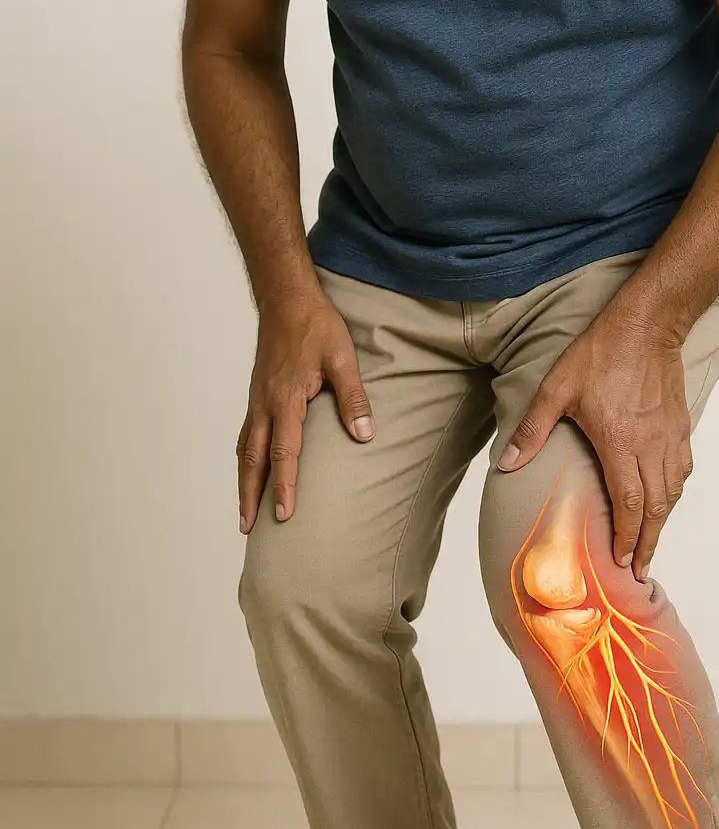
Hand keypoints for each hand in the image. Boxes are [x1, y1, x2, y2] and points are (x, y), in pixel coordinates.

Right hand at [236, 287, 372, 532]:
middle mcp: (265, 404)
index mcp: (286, 398)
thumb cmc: (315, 326)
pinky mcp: (257, 395)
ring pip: (244, 449)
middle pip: (252, 459)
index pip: (284, 452)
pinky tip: (250, 470)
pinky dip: (245, 459)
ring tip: (244, 513)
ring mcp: (256, 400)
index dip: (285, 485)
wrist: (287, 299)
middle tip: (248, 529)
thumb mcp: (342, 358)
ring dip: (244, 482)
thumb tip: (364, 434)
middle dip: (251, 496)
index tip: (284, 515)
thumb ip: (353, 397)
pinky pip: (245, 434)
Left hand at [496, 307, 690, 583]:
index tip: (623, 562)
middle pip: (656, 508)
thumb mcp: (557, 388)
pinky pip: (682, 468)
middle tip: (641, 569)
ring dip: (663, 521)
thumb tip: (506, 464)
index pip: (629, 505)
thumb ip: (532, 429)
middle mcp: (650, 445)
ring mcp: (669, 435)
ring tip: (651, 542)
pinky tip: (665, 497)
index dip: (628, 538)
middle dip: (648, 542)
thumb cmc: (601, 353)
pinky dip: (674, 491)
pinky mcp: (680, 424)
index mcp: (621, 443)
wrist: (647, 323)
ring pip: (672, 491)